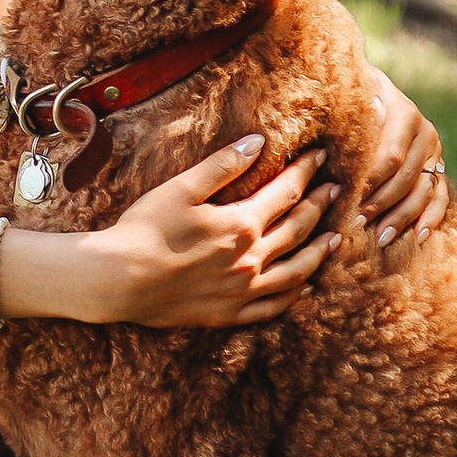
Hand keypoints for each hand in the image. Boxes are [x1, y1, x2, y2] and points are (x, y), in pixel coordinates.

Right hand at [92, 134, 340, 330]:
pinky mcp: (230, 313)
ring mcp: (243, 290)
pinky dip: (294, 295)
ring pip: (296, 271)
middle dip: (320, 206)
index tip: (321, 156)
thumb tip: (259, 142)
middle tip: (336, 191)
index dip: (305, 171)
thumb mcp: (182, 188)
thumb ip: (224, 165)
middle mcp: (251, 259)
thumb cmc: (145, 229)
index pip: (286, 192)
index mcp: (241, 225)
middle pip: (298, 229)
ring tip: (334, 239)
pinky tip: (303, 287)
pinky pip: (273, 307)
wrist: (119, 280)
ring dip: (319, 253)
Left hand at [361, 69, 446, 258]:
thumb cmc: (351, 98)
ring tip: (381, 238)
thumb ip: (355, 107)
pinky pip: (440, 197)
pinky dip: (430, 218)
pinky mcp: (438, 168)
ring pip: (423, 191)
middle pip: (406, 178)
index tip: (348, 200)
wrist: (369, 92)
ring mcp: (434, 152)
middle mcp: (425, 132)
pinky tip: (417, 237)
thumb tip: (372, 110)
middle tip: (357, 224)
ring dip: (402, 217)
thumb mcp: (350, 96)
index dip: (370, 181)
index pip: (390, 155)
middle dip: (380, 204)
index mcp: (405, 112)